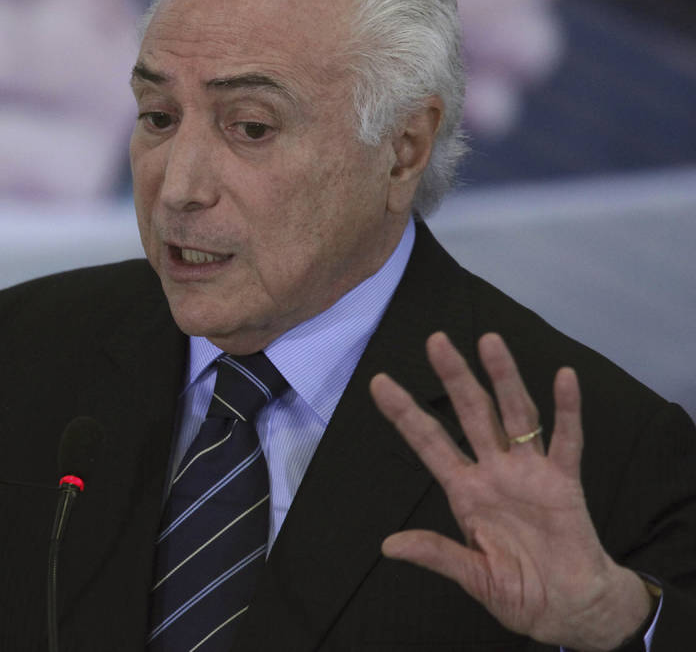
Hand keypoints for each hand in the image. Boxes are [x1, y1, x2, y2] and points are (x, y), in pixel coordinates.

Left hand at [370, 331, 652, 650]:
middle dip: (454, 378)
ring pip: (514, 415)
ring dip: (504, 379)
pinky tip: (563, 377)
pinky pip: (566, 440)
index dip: (404, 414)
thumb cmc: (519, 592)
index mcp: (465, 492)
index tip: (379, 382)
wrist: (569, 609)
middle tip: (435, 340)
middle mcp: (494, 472)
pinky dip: (567, 409)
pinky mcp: (566, 482)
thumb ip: (437, 555)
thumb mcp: (473, 576)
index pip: (428, 443)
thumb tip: (389, 546)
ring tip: (489, 341)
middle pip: (470, 414)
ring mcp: (530, 473)